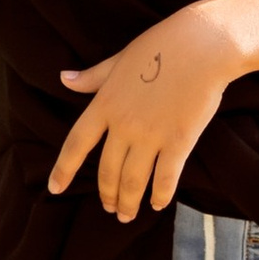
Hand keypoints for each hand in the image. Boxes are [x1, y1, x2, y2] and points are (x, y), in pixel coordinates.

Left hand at [52, 8, 241, 218]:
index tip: (55, 189)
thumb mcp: (119, 60)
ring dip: (128, 203)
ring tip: (127, 214)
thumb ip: (92, 77)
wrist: (203, 45)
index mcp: (104, 104)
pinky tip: (157, 204)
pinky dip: (159, 195)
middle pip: (107, 171)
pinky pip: (165, 178)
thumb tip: (63, 78)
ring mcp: (151, 135)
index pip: (75, 144)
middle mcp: (123, 125)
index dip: (63, 170)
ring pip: (132, 181)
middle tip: (109, 207)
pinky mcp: (179, 141)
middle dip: (106, 195)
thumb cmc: (161, 46)